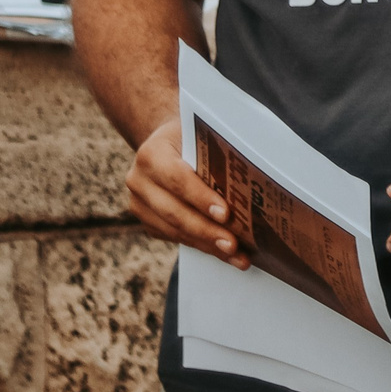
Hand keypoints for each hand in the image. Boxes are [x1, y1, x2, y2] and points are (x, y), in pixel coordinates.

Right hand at [127, 119, 249, 270]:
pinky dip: (201, 245)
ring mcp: (139, 204)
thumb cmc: (193, 137)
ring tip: (236, 256)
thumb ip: (216, 155)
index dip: (201, 198)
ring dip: (207, 245)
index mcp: (152, 154)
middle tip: (233, 245)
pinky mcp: (147, 221)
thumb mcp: (201, 135)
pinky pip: (175, 237)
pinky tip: (224, 253)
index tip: (226, 214)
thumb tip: (252, 182)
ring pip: (174, 230)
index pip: (177, 179)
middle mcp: (139, 180)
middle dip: (207, 231)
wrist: (168, 142)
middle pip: (175, 212)